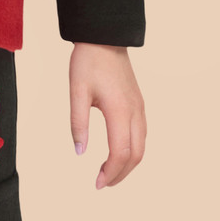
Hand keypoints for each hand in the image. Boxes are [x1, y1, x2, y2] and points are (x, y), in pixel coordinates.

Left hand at [69, 42, 145, 189]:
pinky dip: (133, 150)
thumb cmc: (88, 61)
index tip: (97, 183)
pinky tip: (118, 152)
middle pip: (136, 155)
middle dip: (121, 174)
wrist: (104, 37)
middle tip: (103, 183)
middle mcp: (135, 111)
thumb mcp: (77, 91)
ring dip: (128, 164)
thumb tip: (79, 152)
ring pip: (142, 146)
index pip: (120, 152)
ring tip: (109, 172)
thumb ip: (78, 122)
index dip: (110, 172)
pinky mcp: (139, 103)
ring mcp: (140, 107)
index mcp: (119, 110)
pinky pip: (142, 134)